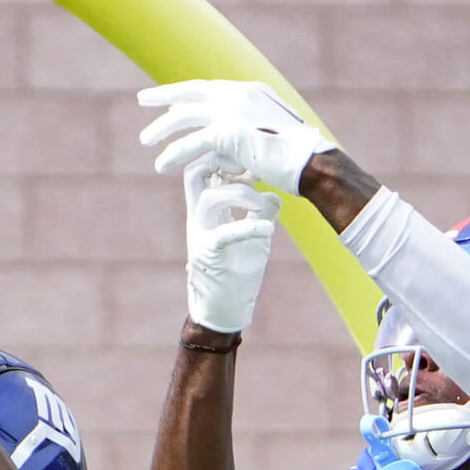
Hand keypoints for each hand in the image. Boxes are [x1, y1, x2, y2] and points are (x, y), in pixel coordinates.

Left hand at [138, 79, 335, 194]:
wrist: (312, 163)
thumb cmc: (297, 158)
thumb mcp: (268, 139)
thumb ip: (243, 137)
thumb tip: (225, 153)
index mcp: (248, 90)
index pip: (208, 87)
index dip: (184, 92)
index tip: (168, 97)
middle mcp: (237, 94)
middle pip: (189, 92)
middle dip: (162, 96)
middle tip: (141, 100)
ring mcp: (230, 111)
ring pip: (183, 116)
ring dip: (161, 129)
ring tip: (145, 141)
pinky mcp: (226, 133)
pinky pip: (191, 143)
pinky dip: (173, 154)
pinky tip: (161, 165)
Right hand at [184, 157, 280, 334]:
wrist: (222, 311)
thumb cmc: (236, 273)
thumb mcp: (253, 238)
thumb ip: (259, 214)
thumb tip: (274, 195)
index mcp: (205, 212)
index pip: (202, 170)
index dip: (223, 158)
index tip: (251, 162)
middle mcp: (198, 219)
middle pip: (194, 174)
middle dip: (221, 164)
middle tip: (249, 170)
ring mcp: (200, 236)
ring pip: (211, 199)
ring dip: (242, 196)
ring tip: (263, 206)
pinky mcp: (209, 256)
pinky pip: (224, 233)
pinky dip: (248, 226)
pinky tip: (268, 229)